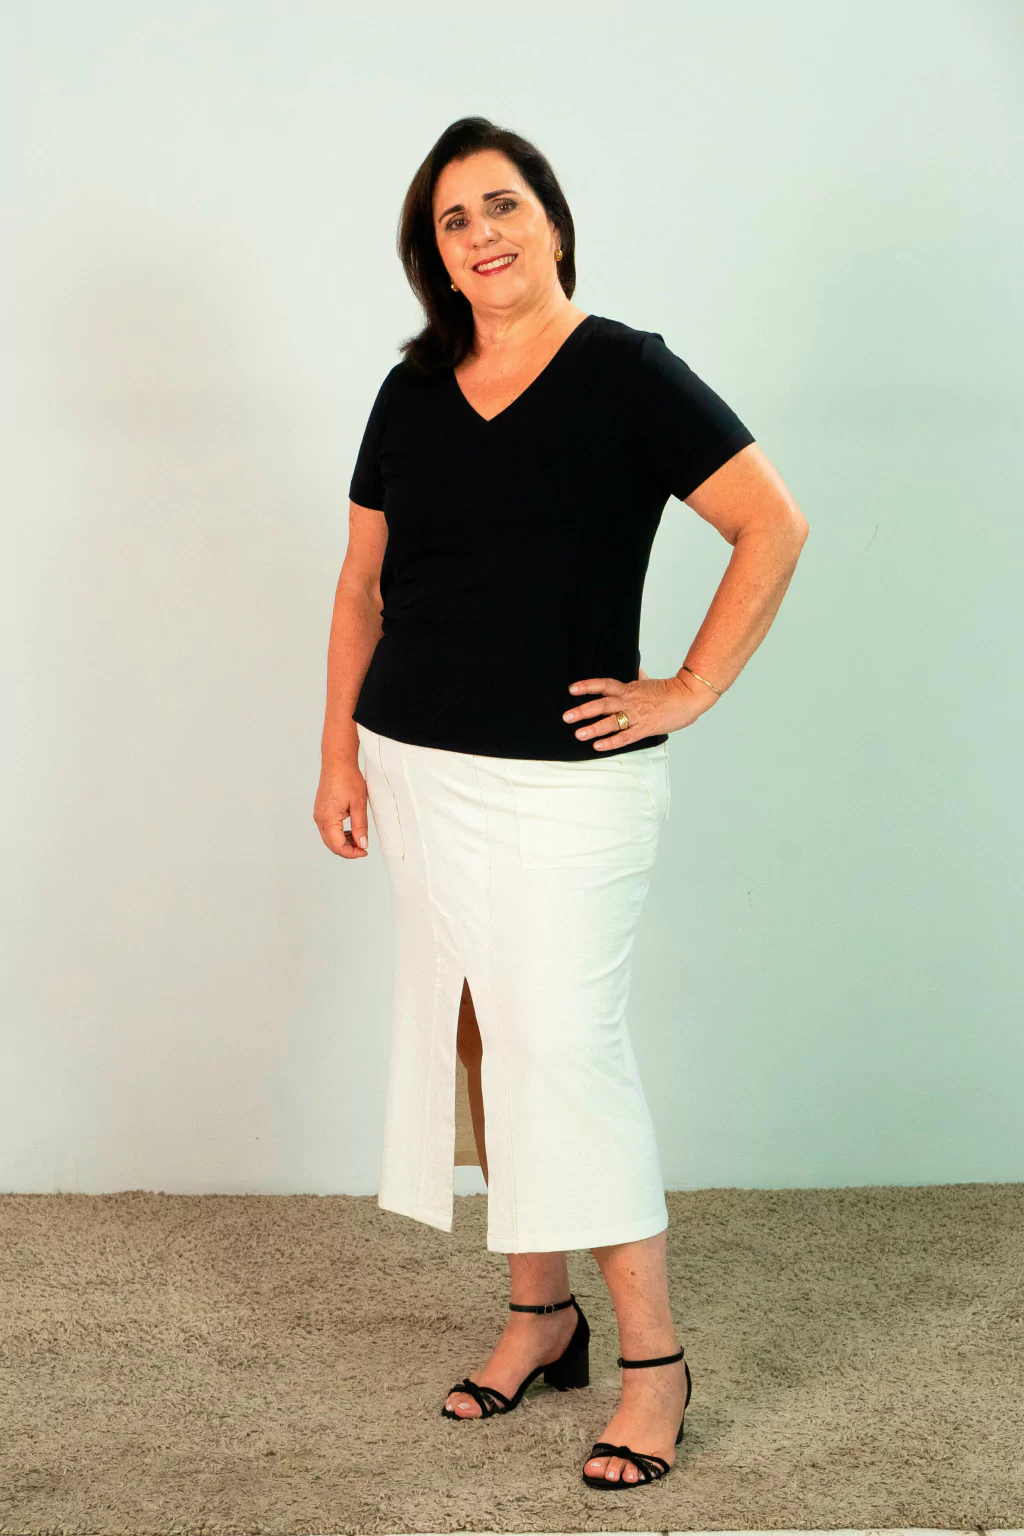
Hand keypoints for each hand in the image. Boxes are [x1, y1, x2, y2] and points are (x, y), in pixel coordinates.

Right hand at [314, 762, 369, 857]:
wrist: (337, 762)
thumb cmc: (348, 779)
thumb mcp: (359, 805)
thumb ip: (360, 827)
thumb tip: (362, 844)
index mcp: (328, 819)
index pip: (338, 846)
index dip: (352, 853)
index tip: (364, 851)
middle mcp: (320, 819)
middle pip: (331, 845)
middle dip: (347, 850)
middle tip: (363, 848)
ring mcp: (318, 814)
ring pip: (328, 838)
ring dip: (343, 842)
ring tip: (358, 837)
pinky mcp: (320, 810)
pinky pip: (327, 829)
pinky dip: (338, 834)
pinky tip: (350, 830)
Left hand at [562, 665, 717, 749]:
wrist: (689, 697)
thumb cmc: (672, 690)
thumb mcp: (651, 681)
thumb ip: (641, 677)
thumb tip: (637, 669)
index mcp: (630, 688)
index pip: (604, 685)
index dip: (587, 686)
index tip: (572, 689)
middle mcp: (629, 701)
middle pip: (602, 704)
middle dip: (583, 711)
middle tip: (567, 717)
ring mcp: (636, 715)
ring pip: (611, 721)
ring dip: (593, 728)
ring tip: (578, 734)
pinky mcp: (645, 728)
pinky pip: (625, 736)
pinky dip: (611, 741)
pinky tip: (598, 746)